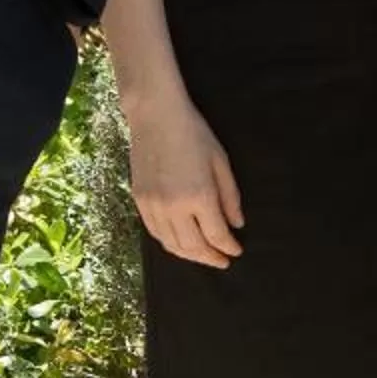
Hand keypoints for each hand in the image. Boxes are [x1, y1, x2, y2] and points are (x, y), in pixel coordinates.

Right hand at [125, 90, 244, 267]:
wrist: (156, 116)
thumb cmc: (194, 134)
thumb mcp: (221, 162)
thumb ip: (230, 196)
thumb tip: (236, 224)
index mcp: (199, 196)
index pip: (216, 235)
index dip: (228, 247)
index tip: (236, 251)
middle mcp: (174, 207)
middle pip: (193, 246)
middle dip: (210, 258)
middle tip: (222, 261)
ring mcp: (153, 206)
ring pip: (172, 244)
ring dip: (190, 255)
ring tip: (204, 256)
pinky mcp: (140, 201)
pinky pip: (155, 233)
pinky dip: (170, 243)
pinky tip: (180, 243)